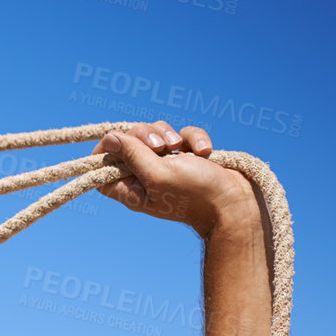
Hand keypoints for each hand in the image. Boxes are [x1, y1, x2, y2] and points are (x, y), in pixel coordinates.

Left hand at [92, 122, 256, 238]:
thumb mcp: (158, 173)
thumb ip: (133, 154)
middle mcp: (145, 177)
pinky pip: (183, 134)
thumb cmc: (194, 193)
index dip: (107, 149)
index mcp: (130, 188)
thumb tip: (110, 138)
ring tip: (181, 150)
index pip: (102, 166)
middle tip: (160, 146)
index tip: (121, 141)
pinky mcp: (187, 156)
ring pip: (157, 133)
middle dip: (144, 134)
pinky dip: (193, 138)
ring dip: (170, 134)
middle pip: (129, 141)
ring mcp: (167, 166)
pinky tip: (204, 151)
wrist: (233, 202)